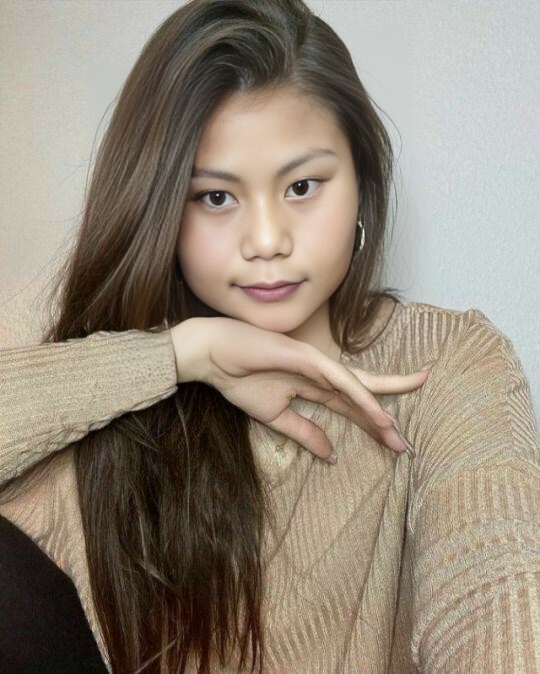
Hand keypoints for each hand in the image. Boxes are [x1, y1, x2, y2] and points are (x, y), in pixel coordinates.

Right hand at [170, 317, 428, 460]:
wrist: (212, 356)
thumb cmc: (239, 379)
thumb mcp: (276, 417)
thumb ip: (304, 433)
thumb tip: (331, 455)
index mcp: (314, 387)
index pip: (351, 407)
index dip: (371, 425)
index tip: (391, 445)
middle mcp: (321, 375)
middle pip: (363, 395)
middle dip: (384, 418)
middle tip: (404, 445)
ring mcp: (317, 364)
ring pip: (358, 387)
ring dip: (379, 411)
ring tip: (397, 436)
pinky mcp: (308, 357)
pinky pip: (340, 381)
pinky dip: (360, 396)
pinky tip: (378, 414)